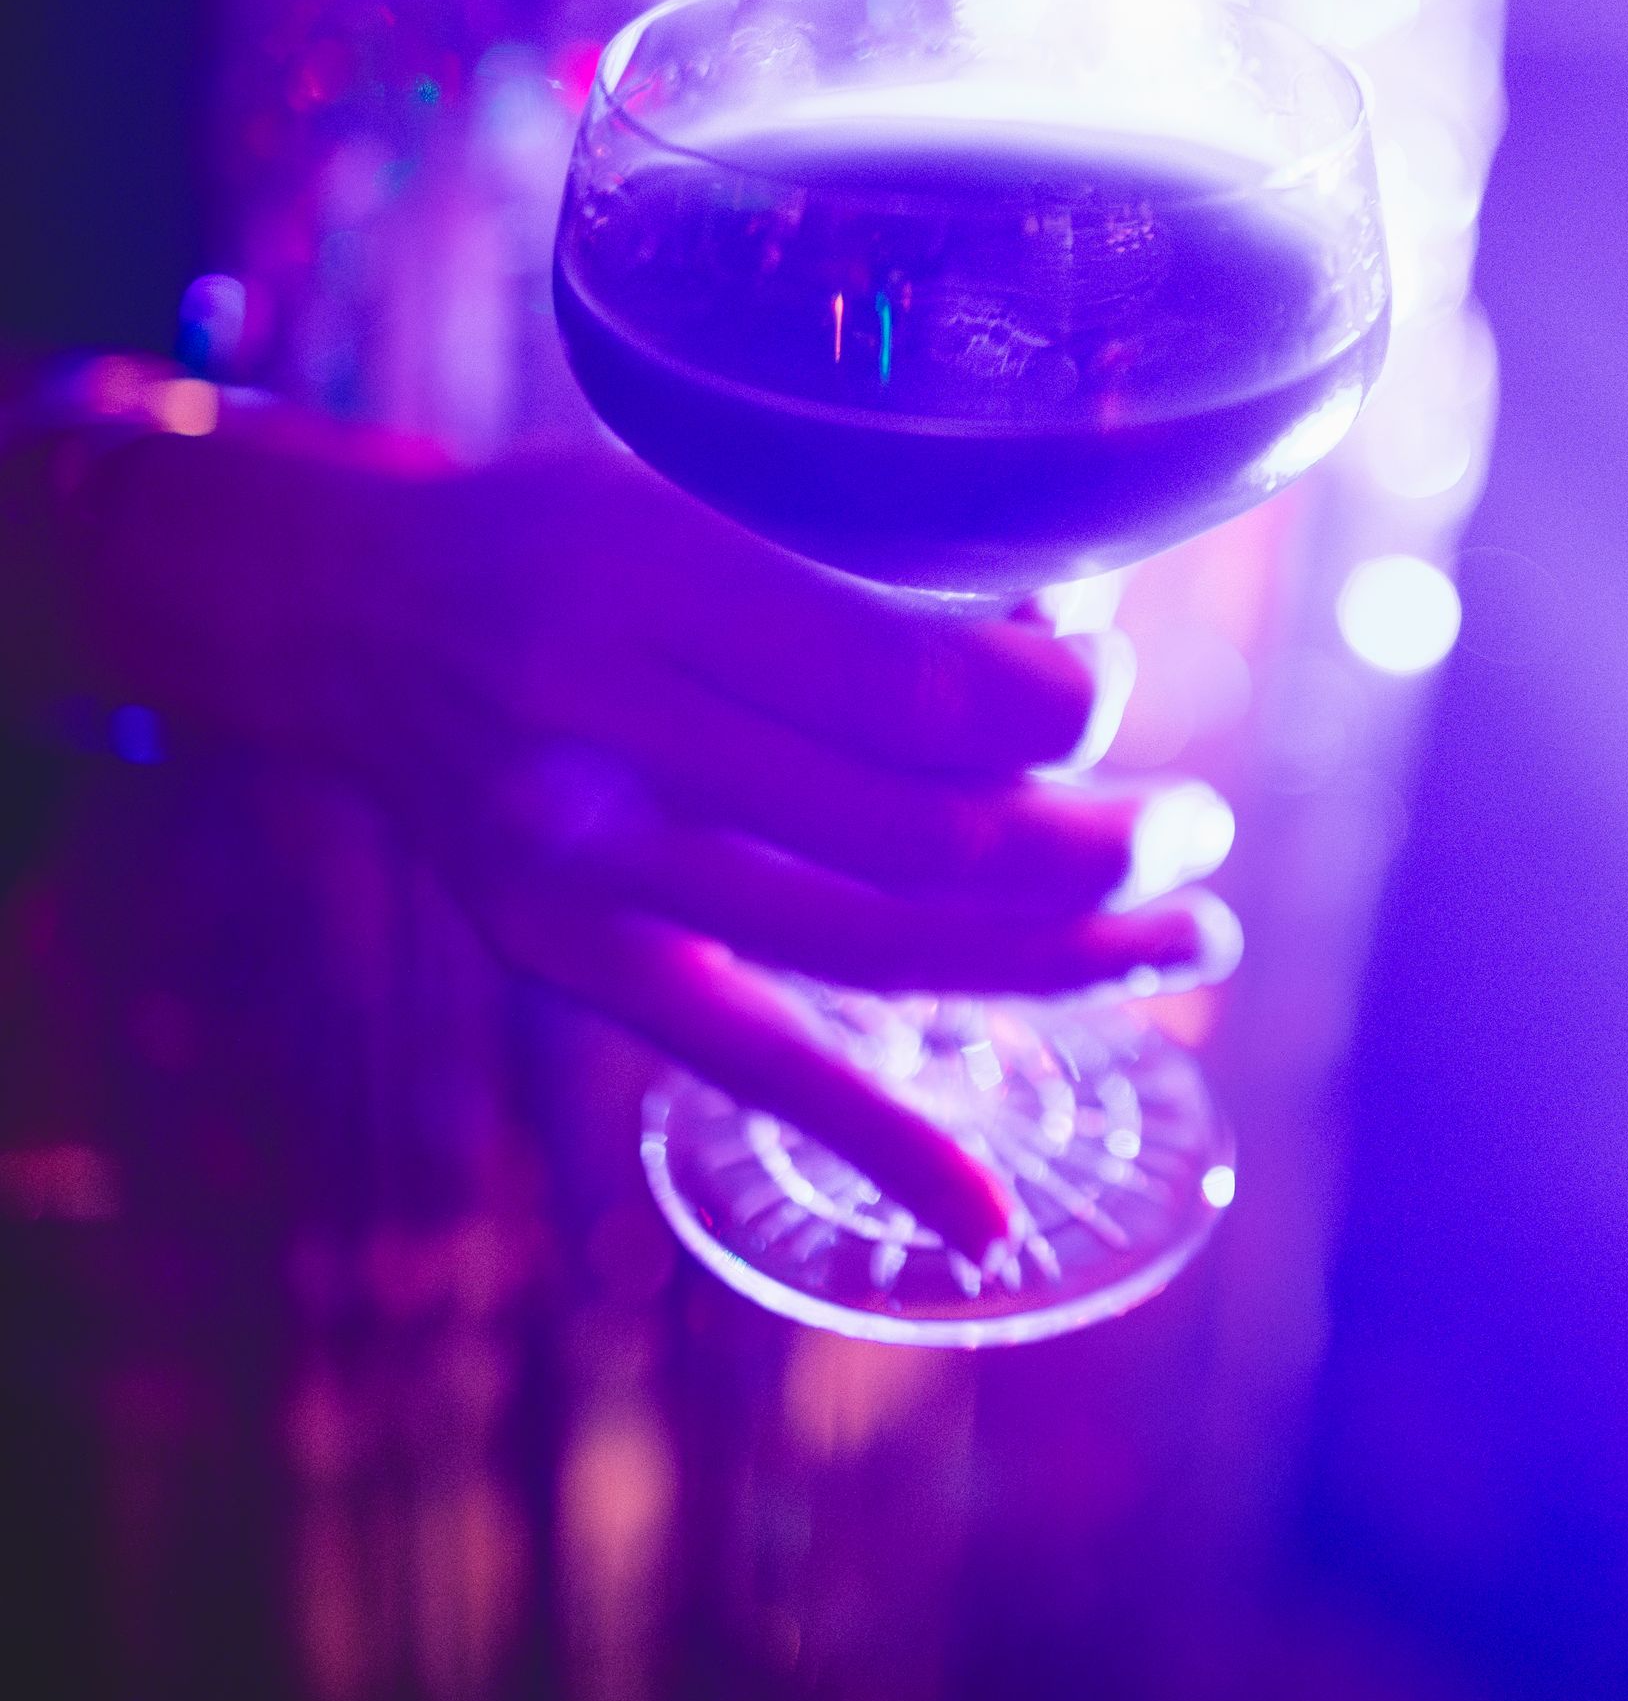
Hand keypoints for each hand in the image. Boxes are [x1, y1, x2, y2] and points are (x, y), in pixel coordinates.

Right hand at [54, 413, 1233, 1255]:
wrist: (358, 616)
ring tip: (1183, 942)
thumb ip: (865, 574)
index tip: (1114, 685)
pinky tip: (988, 1213)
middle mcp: (615, 730)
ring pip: (868, 947)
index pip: (916, 686)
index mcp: (659, 574)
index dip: (1061, 708)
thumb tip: (1073, 650)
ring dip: (1056, 964)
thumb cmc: (562, 532)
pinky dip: (872, 1138)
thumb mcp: (700, 487)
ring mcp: (586, 867)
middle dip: (1098, 845)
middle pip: (916, 833)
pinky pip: (739, 1057)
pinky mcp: (568, 958)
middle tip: (1196, 832)